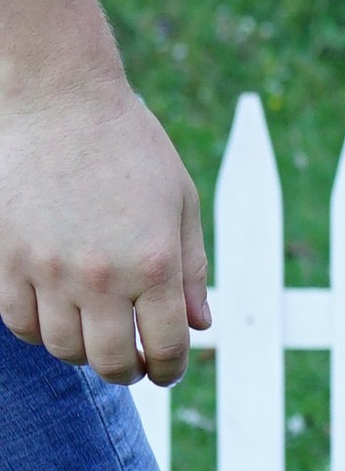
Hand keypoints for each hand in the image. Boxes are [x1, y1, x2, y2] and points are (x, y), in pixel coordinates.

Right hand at [0, 65, 207, 382]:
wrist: (59, 100)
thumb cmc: (128, 145)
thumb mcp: (179, 201)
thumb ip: (191, 269)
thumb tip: (200, 326)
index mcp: (155, 262)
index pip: (168, 346)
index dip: (171, 369)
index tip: (166, 368)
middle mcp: (101, 275)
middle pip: (111, 361)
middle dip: (127, 370)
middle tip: (130, 360)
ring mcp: (48, 269)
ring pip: (62, 348)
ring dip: (81, 350)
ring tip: (91, 330)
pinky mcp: (6, 259)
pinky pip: (19, 322)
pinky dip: (38, 327)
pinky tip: (53, 310)